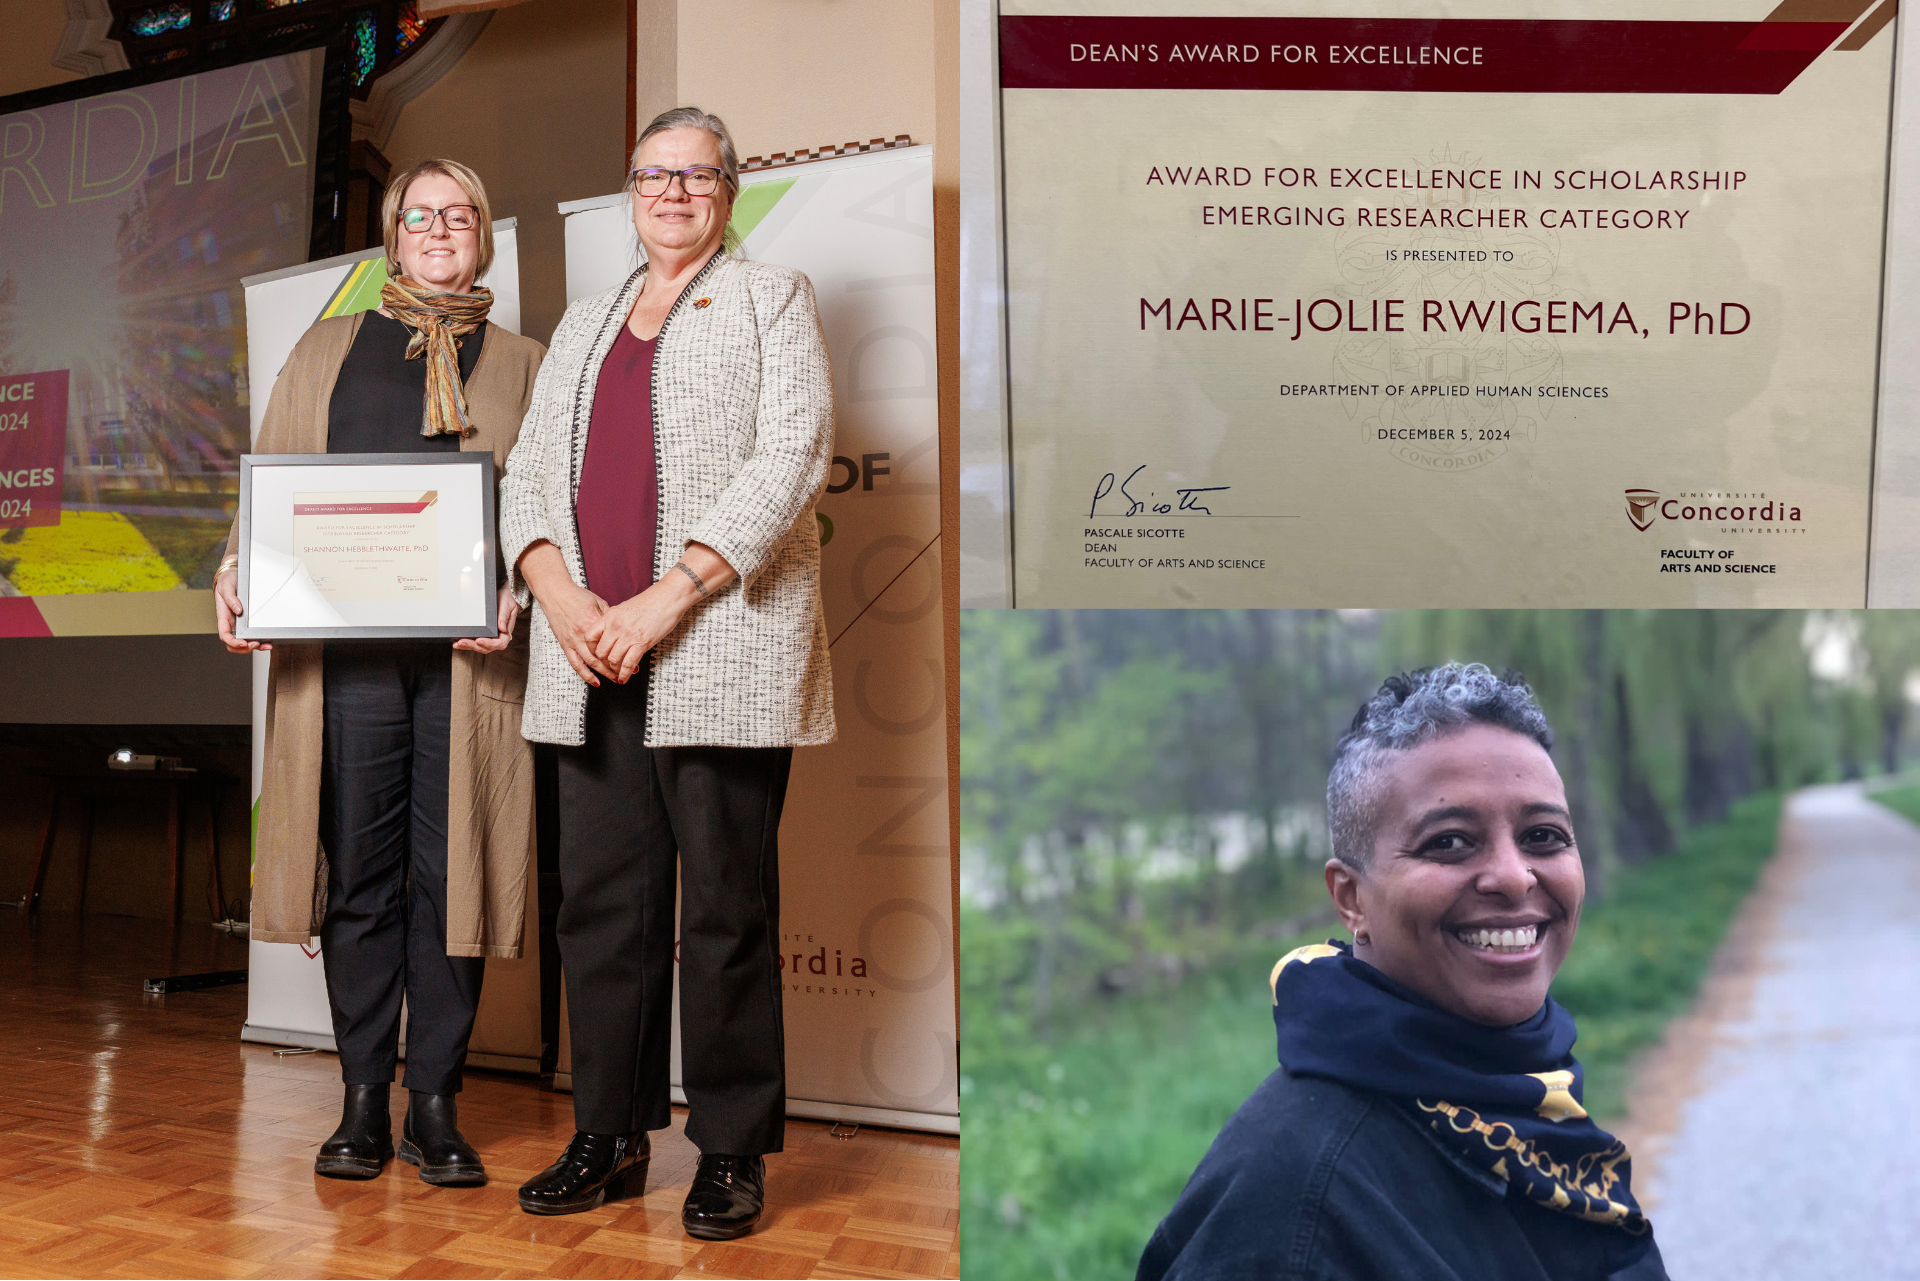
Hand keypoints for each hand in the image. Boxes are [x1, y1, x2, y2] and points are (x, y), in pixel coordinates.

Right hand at [214, 567, 268, 653]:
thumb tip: (238, 610)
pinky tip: (267, 641)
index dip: (232, 642)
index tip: (243, 642)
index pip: (224, 635)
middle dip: (244, 647)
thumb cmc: (227, 581)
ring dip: (254, 646)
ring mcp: (239, 623)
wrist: (233, 575)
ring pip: (244, 641)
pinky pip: (252, 634)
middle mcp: (231, 622)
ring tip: (266, 645)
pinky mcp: (247, 621)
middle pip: (233, 643)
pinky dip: (260, 640)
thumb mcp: (225, 586)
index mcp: (223, 616)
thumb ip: (230, 598)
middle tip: (255, 643)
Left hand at [455, 584, 520, 652]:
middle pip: (487, 647)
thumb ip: (504, 617)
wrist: (504, 594)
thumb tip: (502, 629)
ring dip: (468, 646)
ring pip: (480, 647)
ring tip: (457, 644)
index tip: (479, 640)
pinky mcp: (483, 634)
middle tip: (462, 642)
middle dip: (474, 646)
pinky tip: (457, 642)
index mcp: (506, 632)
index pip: (500, 643)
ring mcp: (490, 636)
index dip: (489, 644)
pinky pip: (475, 642)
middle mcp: (498, 636)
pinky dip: (467, 643)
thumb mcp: (507, 605)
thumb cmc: (507, 600)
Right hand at [518, 541, 615, 686]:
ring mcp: (574, 640)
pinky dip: (586, 674)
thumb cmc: (578, 596)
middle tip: (627, 672)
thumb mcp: (599, 603)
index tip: (633, 658)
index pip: (612, 642)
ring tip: (615, 679)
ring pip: (591, 662)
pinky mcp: (565, 644)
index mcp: (594, 621)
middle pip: (603, 655)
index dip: (624, 652)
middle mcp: (584, 633)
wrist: (556, 594)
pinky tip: (595, 682)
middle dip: (617, 666)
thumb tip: (622, 629)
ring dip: (604, 673)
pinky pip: (576, 663)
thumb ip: (609, 617)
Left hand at [582, 542, 737, 683]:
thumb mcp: (625, 608)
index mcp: (610, 616)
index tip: (597, 653)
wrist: (668, 597)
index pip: (589, 637)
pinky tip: (625, 678)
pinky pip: (628, 664)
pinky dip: (625, 674)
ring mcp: (628, 635)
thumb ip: (615, 621)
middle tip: (609, 666)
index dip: (591, 649)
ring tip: (618, 673)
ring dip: (615, 670)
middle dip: (603, 663)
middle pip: (600, 652)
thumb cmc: (651, 601)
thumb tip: (611, 633)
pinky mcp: (641, 643)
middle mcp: (615, 626)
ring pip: (613, 660)